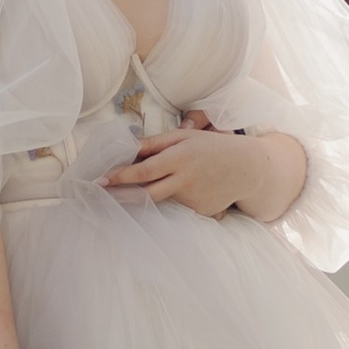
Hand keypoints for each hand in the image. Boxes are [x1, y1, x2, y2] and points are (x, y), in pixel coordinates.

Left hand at [104, 112, 309, 221]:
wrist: (247, 168)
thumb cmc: (211, 147)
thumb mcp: (184, 136)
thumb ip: (155, 143)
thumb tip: (126, 146)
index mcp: (180, 158)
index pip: (144, 171)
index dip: (121, 176)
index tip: (100, 180)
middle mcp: (185, 181)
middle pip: (146, 194)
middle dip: (121, 197)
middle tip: (100, 197)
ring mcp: (193, 200)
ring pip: (160, 202)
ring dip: (144, 199)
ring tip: (135, 194)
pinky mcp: (199, 212)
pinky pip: (177, 209)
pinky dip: (170, 203)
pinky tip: (178, 194)